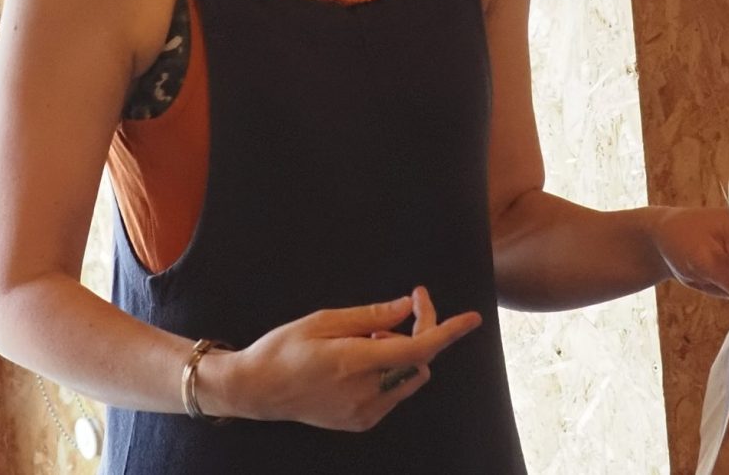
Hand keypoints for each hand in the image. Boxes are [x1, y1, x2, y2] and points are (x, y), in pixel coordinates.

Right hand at [203, 286, 481, 430]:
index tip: (471, 318)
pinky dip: (391, 372)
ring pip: (409, 378)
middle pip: (419, 361)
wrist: (257, 390)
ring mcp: (365, 413)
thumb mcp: (325, 320)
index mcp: (356, 362)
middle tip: (407, 306)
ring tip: (369, 338)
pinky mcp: (361, 423)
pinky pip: (394, 394)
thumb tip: (407, 307)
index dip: (447, 331)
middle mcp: (366, 393)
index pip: (418, 348)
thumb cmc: (284, 347)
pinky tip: (362, 360)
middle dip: (421, 332)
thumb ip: (371, 316)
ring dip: (404, 353)